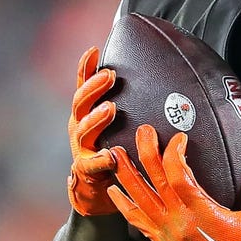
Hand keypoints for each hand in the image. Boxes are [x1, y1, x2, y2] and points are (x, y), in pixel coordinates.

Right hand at [67, 46, 118, 215]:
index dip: (86, 69)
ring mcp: (81, 149)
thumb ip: (132, 108)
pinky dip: (101, 159)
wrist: (98, 190)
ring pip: (84, 131)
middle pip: (81, 103)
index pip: (84, 87)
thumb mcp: (121, 126)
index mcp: (87, 114)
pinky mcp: (86, 171)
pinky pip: (92, 164)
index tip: (94, 50)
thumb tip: (160, 81)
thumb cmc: (116, 150)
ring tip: (110, 108)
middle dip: (94, 88)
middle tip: (110, 76)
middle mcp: (80, 128)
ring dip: (96, 118)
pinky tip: (111, 155)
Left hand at [108, 125, 240, 240]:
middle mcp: (177, 223)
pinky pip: (136, 222)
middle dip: (145, 152)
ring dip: (126, 175)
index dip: (175, 152)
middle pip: (153, 181)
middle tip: (143, 130)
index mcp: (200, 213)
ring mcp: (166, 235)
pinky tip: (115, 191)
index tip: (181, 137)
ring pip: (138, 200)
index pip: (178, 174)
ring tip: (115, 154)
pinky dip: (124, 204)